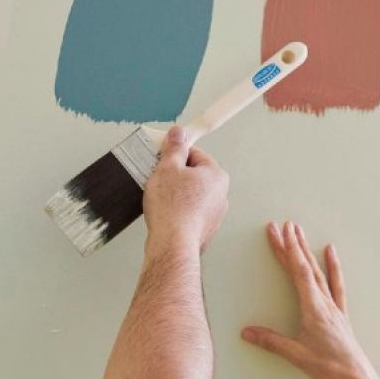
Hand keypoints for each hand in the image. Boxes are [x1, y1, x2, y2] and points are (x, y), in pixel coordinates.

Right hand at [143, 126, 229, 252]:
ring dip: (175, 194)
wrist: (173, 244)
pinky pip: (189, 213)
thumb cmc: (172, 208)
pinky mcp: (205, 230)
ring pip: (191, 195)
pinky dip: (177, 211)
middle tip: (158, 179)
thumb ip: (174, 148)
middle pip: (194, 175)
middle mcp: (220, 195)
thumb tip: (179, 133)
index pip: (195, 153)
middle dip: (175, 175)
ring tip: (160, 199)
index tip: (162, 157)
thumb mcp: (168, 168)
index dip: (175, 154)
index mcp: (216, 175)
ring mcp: (214, 215)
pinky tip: (165, 214)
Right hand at [241, 221, 379, 378]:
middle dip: (293, 244)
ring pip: (319, 272)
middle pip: (306, 267)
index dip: (287, 250)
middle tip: (283, 224)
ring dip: (308, 251)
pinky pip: (336, 284)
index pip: (298, 272)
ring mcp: (334, 307)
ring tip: (301, 232)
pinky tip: (331, 253)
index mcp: (314, 309)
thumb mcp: (297, 356)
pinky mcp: (340, 314)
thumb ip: (272, 342)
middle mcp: (325, 303)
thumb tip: (247, 332)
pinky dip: (332, 267)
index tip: (279, 231)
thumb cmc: (330, 369)